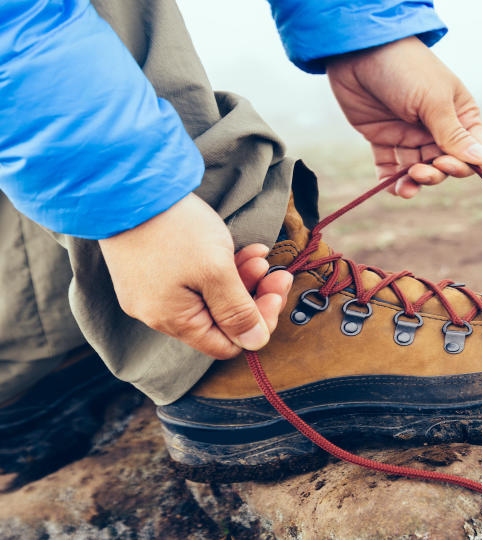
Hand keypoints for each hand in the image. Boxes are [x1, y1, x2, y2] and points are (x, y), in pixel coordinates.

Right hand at [99, 194, 292, 358]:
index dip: (257, 324)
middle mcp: (159, 313)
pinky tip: (244, 250)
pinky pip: (196, 280)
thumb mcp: (215, 271)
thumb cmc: (173, 228)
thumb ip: (237, 311)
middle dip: (254, 295)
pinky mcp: (153, 270)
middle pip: (221, 320)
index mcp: (173, 320)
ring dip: (243, 277)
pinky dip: (222, 267)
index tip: (277, 295)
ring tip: (259, 255)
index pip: (226, 344)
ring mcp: (154, 291)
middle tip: (276, 272)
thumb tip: (254, 343)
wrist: (129, 187)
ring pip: (212, 297)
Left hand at [327, 36, 481, 197]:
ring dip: (415, 182)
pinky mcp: (384, 138)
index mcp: (459, 114)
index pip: (473, 151)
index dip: (464, 164)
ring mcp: (410, 133)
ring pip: (420, 170)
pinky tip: (394, 188)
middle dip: (436, 174)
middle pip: (446, 165)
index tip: (444, 162)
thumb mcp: (433, 101)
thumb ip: (454, 135)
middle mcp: (437, 127)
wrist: (357, 50)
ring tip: (406, 186)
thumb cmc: (404, 68)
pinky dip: (393, 181)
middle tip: (420, 171)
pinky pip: (392, 167)